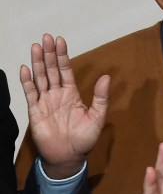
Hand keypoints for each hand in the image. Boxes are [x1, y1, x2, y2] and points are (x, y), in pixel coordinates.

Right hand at [20, 34, 109, 178]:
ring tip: (36, 47)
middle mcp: (57, 94)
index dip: (62, 56)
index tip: (60, 41)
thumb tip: (106, 77)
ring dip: (37, 63)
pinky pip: (30, 94)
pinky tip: (25, 68)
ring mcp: (45, 102)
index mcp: (71, 94)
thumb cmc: (84, 138)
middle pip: (51, 70)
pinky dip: (27, 81)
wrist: (69, 157)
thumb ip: (101, 98)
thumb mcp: (97, 117)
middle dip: (49, 54)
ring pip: (40, 78)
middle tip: (46, 37)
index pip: (65, 70)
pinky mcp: (35, 112)